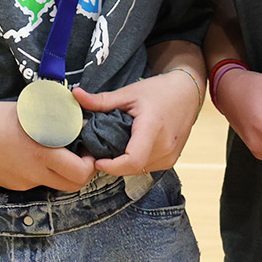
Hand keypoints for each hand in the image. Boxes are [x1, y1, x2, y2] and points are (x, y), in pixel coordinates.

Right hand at [0, 100, 96, 191]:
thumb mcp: (28, 111)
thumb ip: (55, 118)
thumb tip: (79, 120)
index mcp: (41, 153)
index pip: (81, 173)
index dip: (90, 162)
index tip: (88, 147)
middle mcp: (34, 173)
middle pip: (74, 185)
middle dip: (82, 171)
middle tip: (79, 153)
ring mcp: (23, 182)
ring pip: (55, 184)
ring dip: (63, 172)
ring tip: (56, 151)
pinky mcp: (12, 185)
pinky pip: (36, 181)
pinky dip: (42, 170)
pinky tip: (30, 153)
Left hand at [76, 73, 200, 175]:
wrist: (186, 93)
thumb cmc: (158, 91)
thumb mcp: (128, 93)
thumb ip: (101, 100)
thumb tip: (75, 95)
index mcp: (152, 128)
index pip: (132, 160)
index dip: (112, 166)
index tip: (96, 159)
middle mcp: (165, 147)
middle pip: (132, 167)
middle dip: (113, 163)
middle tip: (98, 151)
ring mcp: (170, 156)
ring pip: (139, 170)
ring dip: (124, 163)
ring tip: (113, 147)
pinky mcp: (171, 160)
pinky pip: (147, 167)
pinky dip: (135, 161)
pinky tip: (128, 148)